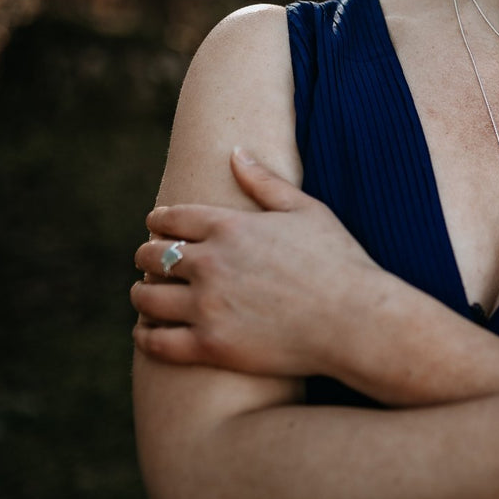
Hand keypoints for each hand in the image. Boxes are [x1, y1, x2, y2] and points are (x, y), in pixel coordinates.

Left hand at [131, 148, 383, 379]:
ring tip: (147, 296)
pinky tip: (148, 332)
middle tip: (150, 262)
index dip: (159, 221)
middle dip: (147, 256)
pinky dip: (145, 335)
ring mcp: (207, 306)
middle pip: (153, 255)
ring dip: (142, 294)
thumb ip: (265, 182)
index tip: (156, 226)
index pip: (172, 217)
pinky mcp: (211, 346)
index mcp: (231, 226)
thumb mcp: (307, 211)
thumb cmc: (340, 263)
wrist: (357, 321)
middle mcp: (211, 263)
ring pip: (147, 298)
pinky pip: (157, 341)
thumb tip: (235, 152)